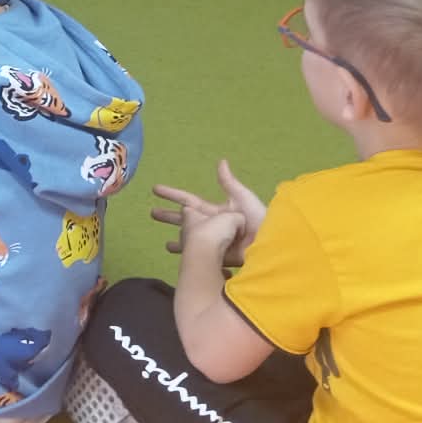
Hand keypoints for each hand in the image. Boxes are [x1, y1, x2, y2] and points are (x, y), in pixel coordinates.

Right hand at [151, 159, 265, 268]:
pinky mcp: (219, 258)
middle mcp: (212, 226)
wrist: (270, 244)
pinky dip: (190, 257)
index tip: (155, 189)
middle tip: (151, 213)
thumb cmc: (258, 219)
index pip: (188, 201)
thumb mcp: (242, 197)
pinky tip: (182, 260)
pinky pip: (201, 256)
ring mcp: (214, 243)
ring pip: (190, 240)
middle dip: (169, 216)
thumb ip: (229, 182)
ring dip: (177, 241)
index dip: (172, 194)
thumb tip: (221, 161)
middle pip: (185, 220)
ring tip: (164, 244)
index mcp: (216, 212)